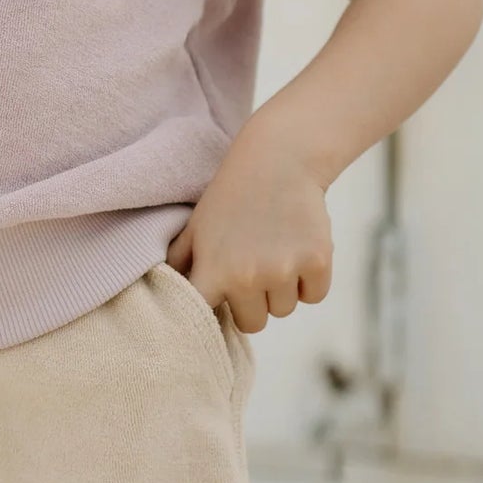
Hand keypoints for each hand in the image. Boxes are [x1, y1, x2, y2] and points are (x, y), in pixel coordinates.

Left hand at [164, 128, 333, 334]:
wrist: (279, 159)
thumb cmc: (231, 196)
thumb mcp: (196, 227)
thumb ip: (179, 265)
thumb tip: (164, 293)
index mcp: (213, 272)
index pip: (209, 320)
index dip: (217, 308)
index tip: (221, 296)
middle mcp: (248, 278)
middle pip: (254, 323)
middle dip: (253, 302)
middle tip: (253, 265)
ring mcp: (284, 271)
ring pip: (284, 310)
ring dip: (282, 289)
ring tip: (275, 251)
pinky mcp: (317, 262)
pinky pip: (314, 296)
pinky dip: (310, 280)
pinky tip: (298, 249)